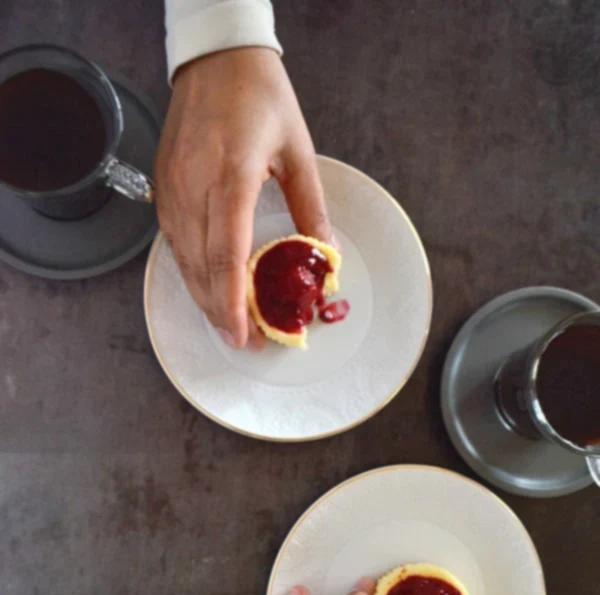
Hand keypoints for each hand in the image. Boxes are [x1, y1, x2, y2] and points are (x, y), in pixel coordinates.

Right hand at [155, 48, 332, 349]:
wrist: (216, 59)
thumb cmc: (260, 98)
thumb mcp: (298, 151)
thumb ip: (311, 209)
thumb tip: (325, 258)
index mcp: (230, 176)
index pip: (226, 257)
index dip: (233, 304)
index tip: (246, 335)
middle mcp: (193, 185)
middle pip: (200, 269)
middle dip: (222, 313)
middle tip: (248, 342)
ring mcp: (171, 188)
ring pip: (182, 262)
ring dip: (205, 299)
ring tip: (230, 325)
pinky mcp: (161, 188)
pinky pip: (173, 243)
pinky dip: (191, 273)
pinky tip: (209, 290)